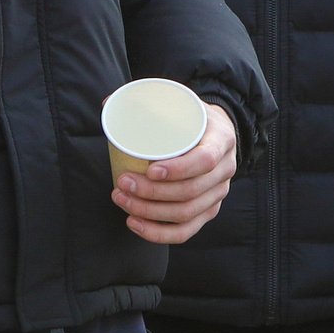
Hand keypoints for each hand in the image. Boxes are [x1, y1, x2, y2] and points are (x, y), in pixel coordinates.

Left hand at [113, 105, 235, 243]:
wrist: (215, 132)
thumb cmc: (191, 117)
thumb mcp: (180, 102)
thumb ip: (146, 99)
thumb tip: (108, 103)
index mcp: (221, 140)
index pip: (205, 161)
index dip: (178, 169)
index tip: (149, 169)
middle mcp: (225, 170)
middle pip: (190, 192)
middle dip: (151, 193)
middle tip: (123, 182)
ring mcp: (217, 194)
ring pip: (185, 214)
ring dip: (149, 211)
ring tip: (121, 199)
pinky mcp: (207, 210)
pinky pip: (185, 231)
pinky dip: (158, 233)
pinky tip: (134, 223)